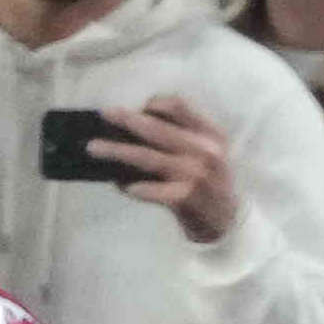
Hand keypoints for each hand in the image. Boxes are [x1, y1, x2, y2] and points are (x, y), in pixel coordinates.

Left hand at [103, 92, 243, 244]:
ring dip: (118, 151)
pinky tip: (120, 185)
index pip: (179, 106)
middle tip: (104, 114)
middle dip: (127, 120)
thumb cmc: (210, 181)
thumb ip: (181, 136)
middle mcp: (204, 150)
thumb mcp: (206, 152)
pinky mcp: (186, 197)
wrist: (228, 220)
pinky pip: (153, 190)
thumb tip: (134, 123)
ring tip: (94, 148)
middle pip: (158, 129)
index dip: (154, 103)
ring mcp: (195, 175)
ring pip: (148, 157)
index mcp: (209, 133)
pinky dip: (134, 187)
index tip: (138, 108)